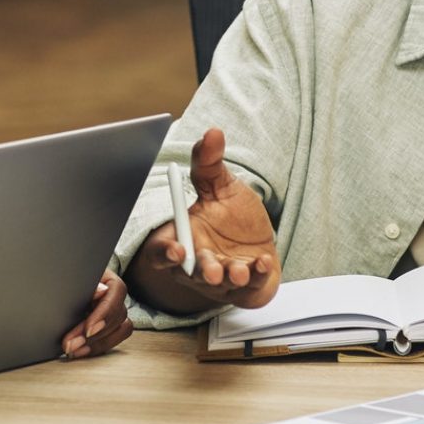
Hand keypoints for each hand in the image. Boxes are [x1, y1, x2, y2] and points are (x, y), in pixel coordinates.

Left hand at [61, 270, 132, 358]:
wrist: (59, 288)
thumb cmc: (66, 282)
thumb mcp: (72, 279)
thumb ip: (84, 284)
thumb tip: (101, 290)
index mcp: (109, 280)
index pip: (117, 291)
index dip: (105, 313)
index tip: (89, 329)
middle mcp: (116, 297)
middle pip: (118, 315)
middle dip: (94, 334)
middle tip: (71, 344)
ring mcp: (115, 314)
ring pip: (120, 330)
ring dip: (97, 344)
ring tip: (74, 351)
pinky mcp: (109, 329)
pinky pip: (113, 341)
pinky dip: (97, 348)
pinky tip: (80, 352)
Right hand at [128, 128, 278, 313]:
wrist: (258, 239)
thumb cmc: (231, 215)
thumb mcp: (219, 186)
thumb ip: (208, 164)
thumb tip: (212, 132)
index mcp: (180, 240)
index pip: (161, 252)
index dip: (164, 253)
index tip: (176, 248)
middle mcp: (195, 266)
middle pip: (191, 274)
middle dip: (202, 272)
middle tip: (212, 269)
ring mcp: (221, 282)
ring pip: (221, 284)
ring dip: (230, 276)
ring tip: (238, 268)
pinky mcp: (245, 291)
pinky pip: (250, 287)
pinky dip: (257, 276)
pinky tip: (262, 261)